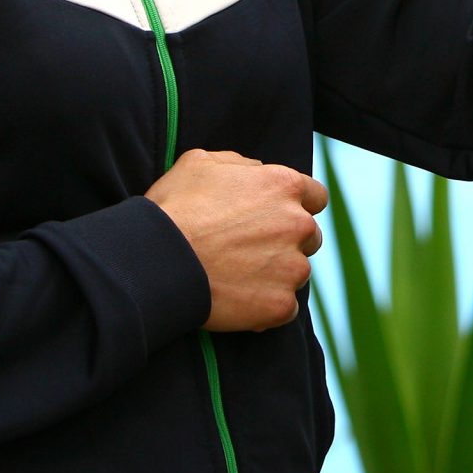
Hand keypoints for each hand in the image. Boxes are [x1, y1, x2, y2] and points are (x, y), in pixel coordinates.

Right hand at [146, 149, 329, 332]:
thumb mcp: (201, 164)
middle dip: (288, 242)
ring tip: (238, 277)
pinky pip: (285, 308)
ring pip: (297, 272)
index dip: (298, 207)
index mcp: (283, 186)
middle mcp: (298, 225)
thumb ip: (240, 164)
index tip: (278, 218)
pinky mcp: (280, 304)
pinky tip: (239, 301)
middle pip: (309, 236)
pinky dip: (267, 306)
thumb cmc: (174, 209)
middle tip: (251, 250)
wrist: (155, 262)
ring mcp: (292, 267)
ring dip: (277, 275)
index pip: (316, 197)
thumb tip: (258, 170)